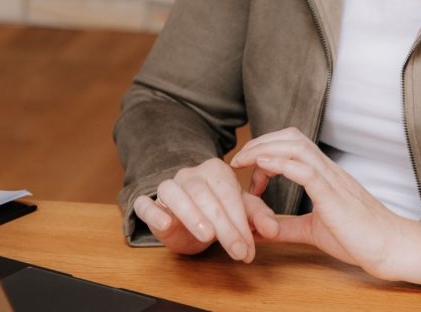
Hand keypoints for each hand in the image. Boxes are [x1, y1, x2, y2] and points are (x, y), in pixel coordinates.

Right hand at [133, 158, 278, 262]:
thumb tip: (273, 229)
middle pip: (206, 195)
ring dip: (192, 215)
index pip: (229, 192)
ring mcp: (169, 186)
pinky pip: (147, 203)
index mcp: (215, 170)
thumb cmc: (218, 212)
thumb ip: (258, 217)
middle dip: (224, 225)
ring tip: (208, 236)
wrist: (189, 220)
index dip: (240, 220)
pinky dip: (153, 211)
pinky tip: (163, 222)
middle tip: (238, 250)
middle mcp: (191, 174)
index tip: (249, 246)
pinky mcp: (151, 203)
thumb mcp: (241, 213)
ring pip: (176, 194)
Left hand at [230, 128, 420, 286]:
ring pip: (296, 147)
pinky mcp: (333, 196)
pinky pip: (305, 170)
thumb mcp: (314, 230)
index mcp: (324, 174)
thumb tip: (260, 229)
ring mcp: (331, 179)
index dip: (266, 149)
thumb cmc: (358, 238)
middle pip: (291, 137)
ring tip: (245, 161)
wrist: (391, 248)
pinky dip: (281, 164)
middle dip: (260, 142)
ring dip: (265, 149)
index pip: (292, 144)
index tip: (247, 169)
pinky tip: (263, 167)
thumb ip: (288, 226)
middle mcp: (327, 169)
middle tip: (238, 160)